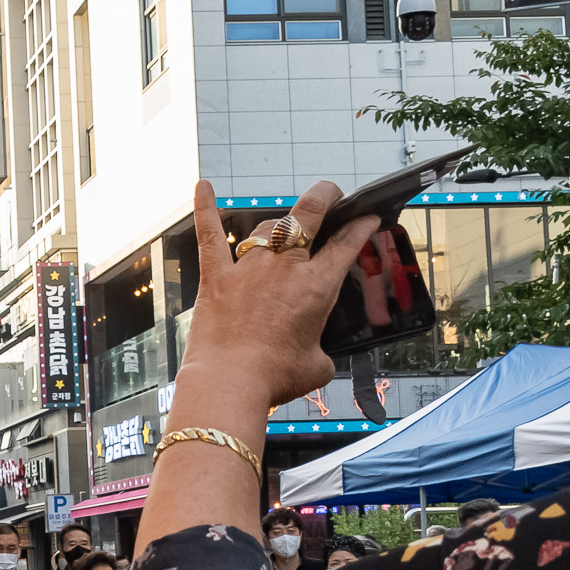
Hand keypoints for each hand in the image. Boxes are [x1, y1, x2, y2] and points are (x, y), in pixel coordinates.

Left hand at [183, 180, 378, 407]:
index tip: (367, 217)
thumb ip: (321, 352)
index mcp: (316, 287)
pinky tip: (202, 186)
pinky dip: (205, 208)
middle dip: (326, 196)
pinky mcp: (215, 277)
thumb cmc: (274, 378)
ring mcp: (248, 268)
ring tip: (284, 226)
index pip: (346, 243)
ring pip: (267, 226)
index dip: (360, 226)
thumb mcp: (317, 367)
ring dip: (279, 222)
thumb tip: (316, 355)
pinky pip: (210, 234)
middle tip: (333, 194)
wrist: (230, 382)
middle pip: (310, 213)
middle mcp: (284, 268)